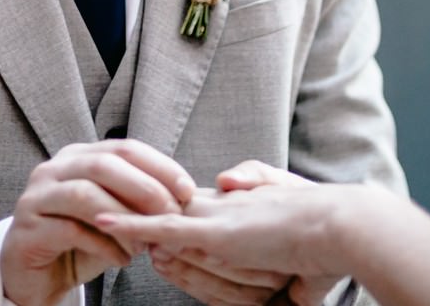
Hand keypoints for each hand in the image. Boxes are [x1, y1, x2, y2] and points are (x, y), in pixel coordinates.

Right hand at [0, 139, 194, 305]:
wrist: (38, 277)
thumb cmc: (82, 242)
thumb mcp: (116, 217)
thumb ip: (139, 201)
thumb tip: (183, 197)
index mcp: (79, 156)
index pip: (125, 148)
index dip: (160, 166)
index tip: (187, 189)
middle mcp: (55, 167)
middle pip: (105, 164)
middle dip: (145, 188)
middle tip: (171, 215)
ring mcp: (37, 195)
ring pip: (86, 194)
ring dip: (124, 219)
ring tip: (145, 244)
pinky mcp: (27, 227)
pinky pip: (70, 230)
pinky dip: (103, 245)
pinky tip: (122, 260)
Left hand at [97, 161, 350, 300]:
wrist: (341, 230)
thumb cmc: (325, 238)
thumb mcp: (290, 233)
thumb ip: (261, 215)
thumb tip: (231, 191)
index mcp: (240, 207)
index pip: (193, 207)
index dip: (164, 206)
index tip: (136, 206)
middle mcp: (223, 206)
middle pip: (170, 209)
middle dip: (134, 207)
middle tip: (97, 204)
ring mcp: (216, 217)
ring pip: (161, 220)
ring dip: (126, 218)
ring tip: (88, 210)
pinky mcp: (214, 231)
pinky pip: (162, 228)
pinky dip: (131, 225)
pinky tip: (102, 222)